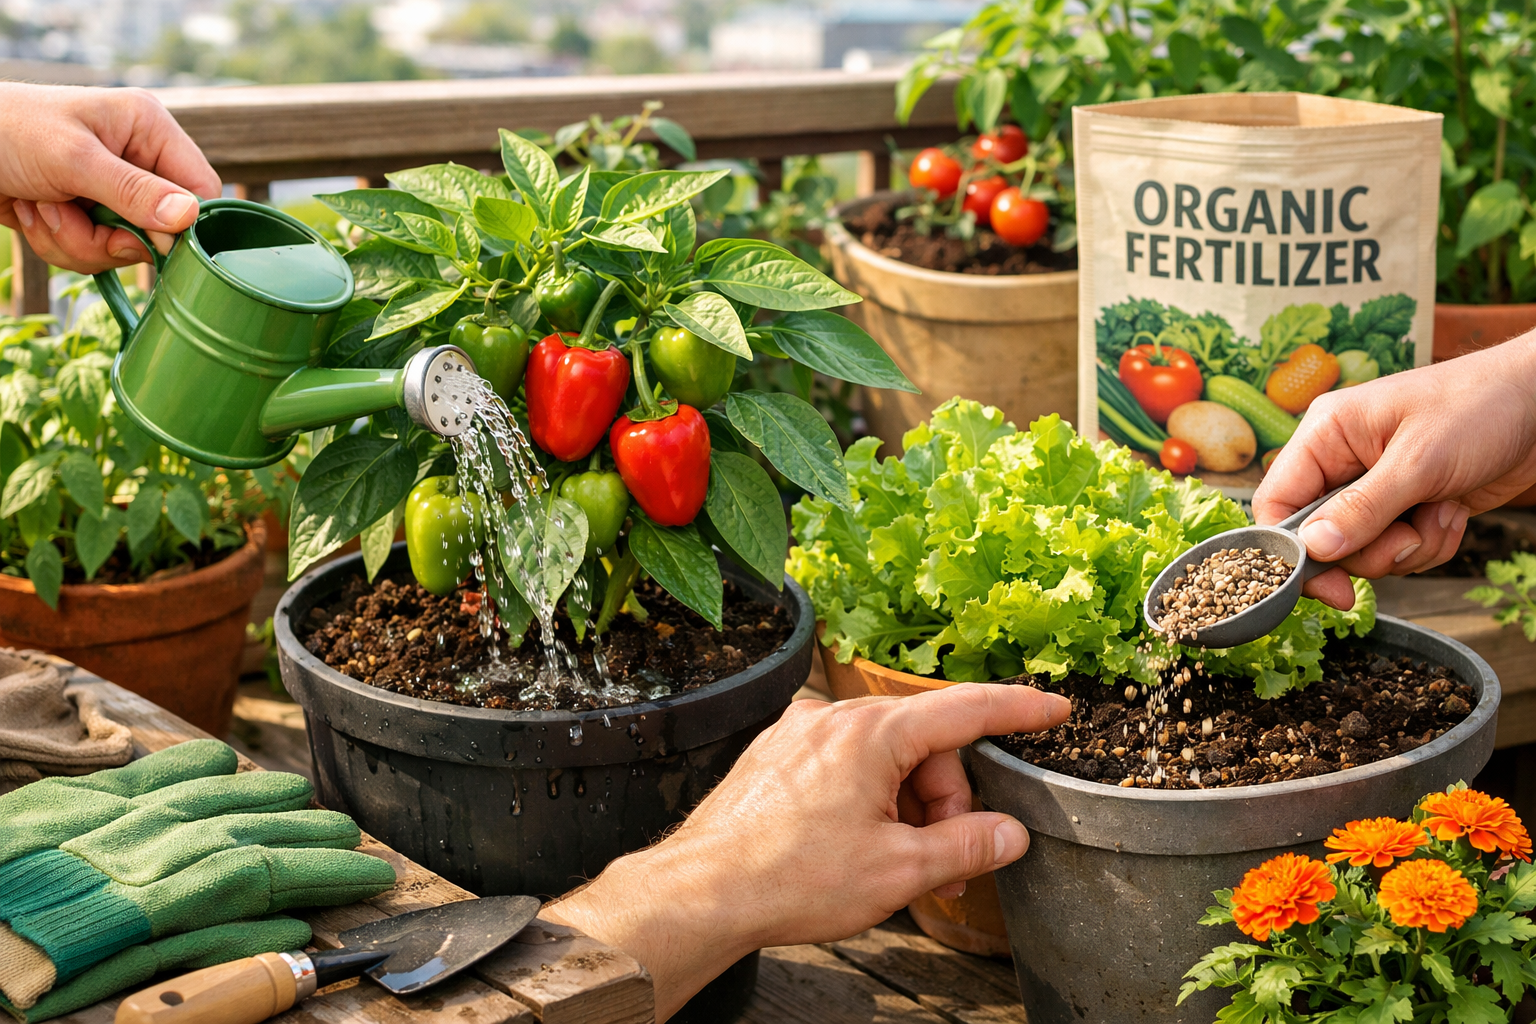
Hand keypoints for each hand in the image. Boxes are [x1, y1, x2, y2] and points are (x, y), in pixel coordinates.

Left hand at [0, 84, 220, 273]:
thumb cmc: (5, 132)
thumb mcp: (74, 160)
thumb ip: (134, 193)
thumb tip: (189, 218)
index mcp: (147, 129)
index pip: (199, 188)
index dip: (181, 224)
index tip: (148, 241)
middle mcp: (136, 160)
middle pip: (160, 230)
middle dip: (109, 237)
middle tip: (71, 216)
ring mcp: (110, 191)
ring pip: (123, 249)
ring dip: (76, 241)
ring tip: (40, 207)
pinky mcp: (85, 215)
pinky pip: (93, 252)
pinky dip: (58, 242)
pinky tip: (32, 212)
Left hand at [543, 682, 1070, 1020]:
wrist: (702, 893)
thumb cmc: (791, 878)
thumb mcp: (899, 870)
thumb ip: (967, 846)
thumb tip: (1010, 835)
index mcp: (871, 732)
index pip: (965, 709)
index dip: (1017, 709)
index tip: (1053, 708)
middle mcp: (833, 718)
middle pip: (923, 746)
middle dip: (945, 804)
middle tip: (947, 865)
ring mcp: (799, 734)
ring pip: (882, 759)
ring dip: (905, 810)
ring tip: (899, 870)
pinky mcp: (776, 756)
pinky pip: (843, 766)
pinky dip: (867, 801)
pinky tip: (859, 848)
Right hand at [1252, 337, 1535, 608]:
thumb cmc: (1479, 407)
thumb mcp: (1418, 461)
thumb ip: (1363, 508)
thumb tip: (1315, 549)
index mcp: (1325, 435)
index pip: (1276, 502)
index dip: (1293, 549)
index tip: (1329, 585)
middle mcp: (1342, 463)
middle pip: (1323, 538)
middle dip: (1373, 549)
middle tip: (1409, 534)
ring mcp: (1375, 487)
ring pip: (1365, 551)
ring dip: (1410, 546)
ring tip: (1441, 511)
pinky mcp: (1407, 506)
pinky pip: (1400, 550)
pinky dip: (1431, 543)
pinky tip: (1453, 510)